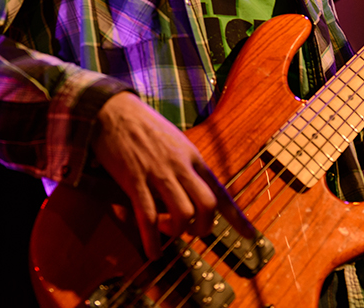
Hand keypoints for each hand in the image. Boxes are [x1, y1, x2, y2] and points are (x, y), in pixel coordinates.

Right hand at [91, 92, 254, 258]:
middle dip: (204, 227)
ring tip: (168, 233)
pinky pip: (148, 217)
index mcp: (192, 157)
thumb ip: (185, 164)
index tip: (250, 236)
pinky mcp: (135, 180)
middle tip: (193, 232)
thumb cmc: (143, 126)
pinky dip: (152, 240)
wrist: (113, 111)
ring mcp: (158, 173)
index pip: (220, 190)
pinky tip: (153, 251)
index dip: (237, 217)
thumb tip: (190, 190)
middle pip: (207, 205)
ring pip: (182, 213)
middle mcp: (180, 165)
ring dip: (178, 231)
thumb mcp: (175, 140)